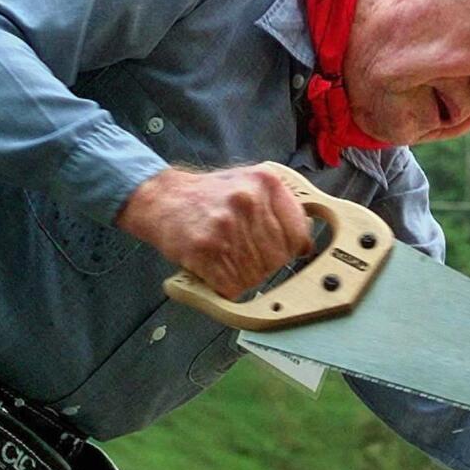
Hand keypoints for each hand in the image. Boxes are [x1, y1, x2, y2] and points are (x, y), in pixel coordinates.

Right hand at [116, 164, 312, 299]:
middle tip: (247, 255)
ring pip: (257, 275)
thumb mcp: (250, 183)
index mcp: (265, 182)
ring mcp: (226, 226)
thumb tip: (306, 242)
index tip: (284, 251)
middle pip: (279, 257)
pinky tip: (218, 271)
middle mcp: (248, 201)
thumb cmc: (208, 195)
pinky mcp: (205, 250)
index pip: (299, 231)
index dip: (292, 248)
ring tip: (229, 259)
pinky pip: (232, 286)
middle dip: (266, 264)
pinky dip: (226, 287)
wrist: (163, 199)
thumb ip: (281, 206)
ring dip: (245, 277)